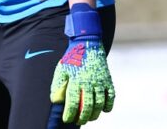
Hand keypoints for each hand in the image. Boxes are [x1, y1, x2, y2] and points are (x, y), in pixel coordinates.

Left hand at [50, 4, 114, 124]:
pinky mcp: (108, 80)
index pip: (72, 101)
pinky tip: (104, 110)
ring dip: (95, 114)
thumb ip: (57, 85)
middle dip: (83, 117)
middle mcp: (88, 81)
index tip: (67, 120)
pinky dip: (108, 105)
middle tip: (79, 122)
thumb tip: (55, 100)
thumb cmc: (72, 59)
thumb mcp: (61, 69)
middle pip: (87, 105)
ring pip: (99, 103)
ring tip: (90, 118)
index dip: (70, 113)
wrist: (87, 44)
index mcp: (74, 79)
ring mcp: (99, 81)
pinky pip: (111, 96)